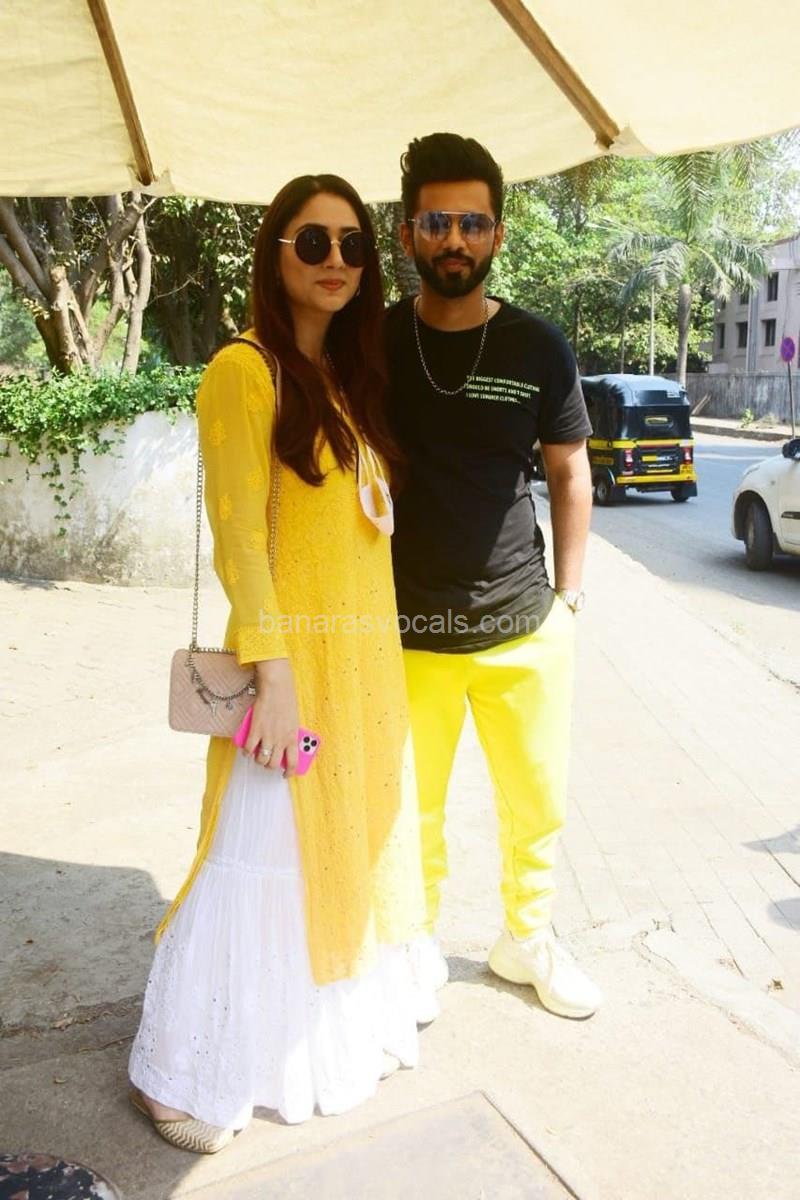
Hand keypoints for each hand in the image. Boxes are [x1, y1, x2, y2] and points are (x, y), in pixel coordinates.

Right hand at [242, 658, 299, 776]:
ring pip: (261, 760)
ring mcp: (267, 736)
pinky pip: (249, 749)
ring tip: (257, 755)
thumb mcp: (293, 720)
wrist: (276, 687)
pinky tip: (246, 750)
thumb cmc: (286, 700)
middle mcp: (281, 740)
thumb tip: (283, 745)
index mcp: (293, 737)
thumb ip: (289, 734)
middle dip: (269, 766)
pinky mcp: (255, 730)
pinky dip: (246, 752)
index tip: (286, 774)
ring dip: (258, 760)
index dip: (289, 772)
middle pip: (274, 764)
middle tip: (267, 762)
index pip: (293, 763)